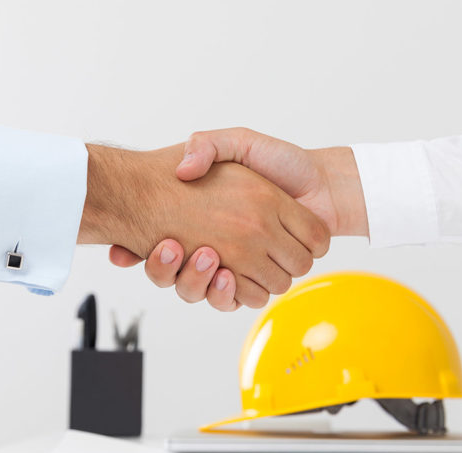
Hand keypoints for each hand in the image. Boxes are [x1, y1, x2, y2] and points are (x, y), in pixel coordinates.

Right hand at [79, 143, 329, 307]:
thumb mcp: (237, 143)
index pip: (156, 243)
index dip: (141, 249)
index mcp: (203, 217)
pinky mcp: (260, 280)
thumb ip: (206, 145)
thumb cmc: (281, 162)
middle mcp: (215, 245)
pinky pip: (234, 300)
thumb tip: (181, 169)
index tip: (138, 242)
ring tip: (204, 257)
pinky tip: (225, 275)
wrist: (323, 184)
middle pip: (173, 274)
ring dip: (196, 281)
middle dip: (167, 268)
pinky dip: (228, 294)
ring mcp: (237, 265)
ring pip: (200, 291)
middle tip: (172, 246)